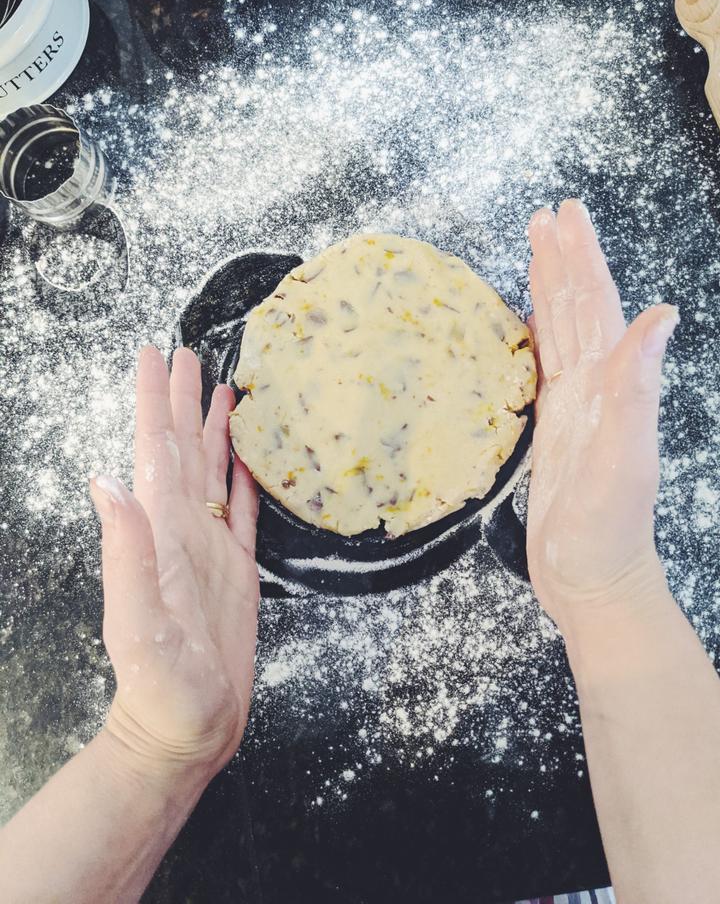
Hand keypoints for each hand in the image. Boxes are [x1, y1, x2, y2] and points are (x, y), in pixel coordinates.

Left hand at [90, 347, 258, 784]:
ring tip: (222, 389)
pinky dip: (245, 475)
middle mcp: (182, 529)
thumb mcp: (139, 622)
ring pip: (213, 471)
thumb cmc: (161, 687)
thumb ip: (126, 553)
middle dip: (183, 400)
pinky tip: (248, 456)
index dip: (155, 401)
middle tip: (189, 353)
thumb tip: (106, 482)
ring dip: (215, 429)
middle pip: (184, 449)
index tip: (156, 354)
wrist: (185, 730)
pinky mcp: (237, 569)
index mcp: (160, 531)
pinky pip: (243, 509)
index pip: (156, 450)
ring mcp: (210, 547)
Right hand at [525, 200, 677, 636]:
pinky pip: (544, 367)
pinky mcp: (552, 428)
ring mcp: (574, 407)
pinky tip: (531, 320)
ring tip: (535, 249)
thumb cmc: (607, 530)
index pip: (598, 307)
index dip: (584, 259)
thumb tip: (661, 314)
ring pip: (561, 331)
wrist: (592, 581)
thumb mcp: (626, 458)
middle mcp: (596, 387)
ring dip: (551, 288)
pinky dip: (538, 335)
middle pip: (579, 308)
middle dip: (564, 259)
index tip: (567, 215)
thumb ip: (637, 387)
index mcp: (612, 385)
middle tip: (546, 215)